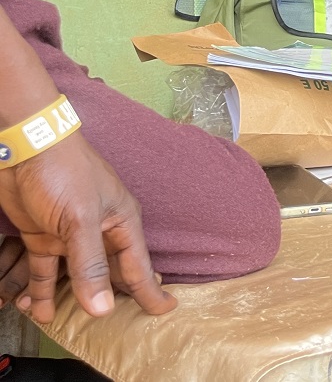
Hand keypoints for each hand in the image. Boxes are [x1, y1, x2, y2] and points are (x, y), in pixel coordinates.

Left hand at [0, 133, 176, 322]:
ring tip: (56, 320)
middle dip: (108, 299)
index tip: (164, 311)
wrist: (25, 148)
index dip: (151, 290)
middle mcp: (100, 231)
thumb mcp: (81, 219)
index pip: (139, 265)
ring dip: (65, 299)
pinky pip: (45, 270)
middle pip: (109, 274)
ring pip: (73, 276)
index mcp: (121, 221)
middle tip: (113, 326)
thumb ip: (90, 264)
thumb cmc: (64, 172)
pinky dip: (41, 289)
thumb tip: (103, 307)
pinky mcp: (44, 236)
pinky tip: (35, 307)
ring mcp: (71, 235)